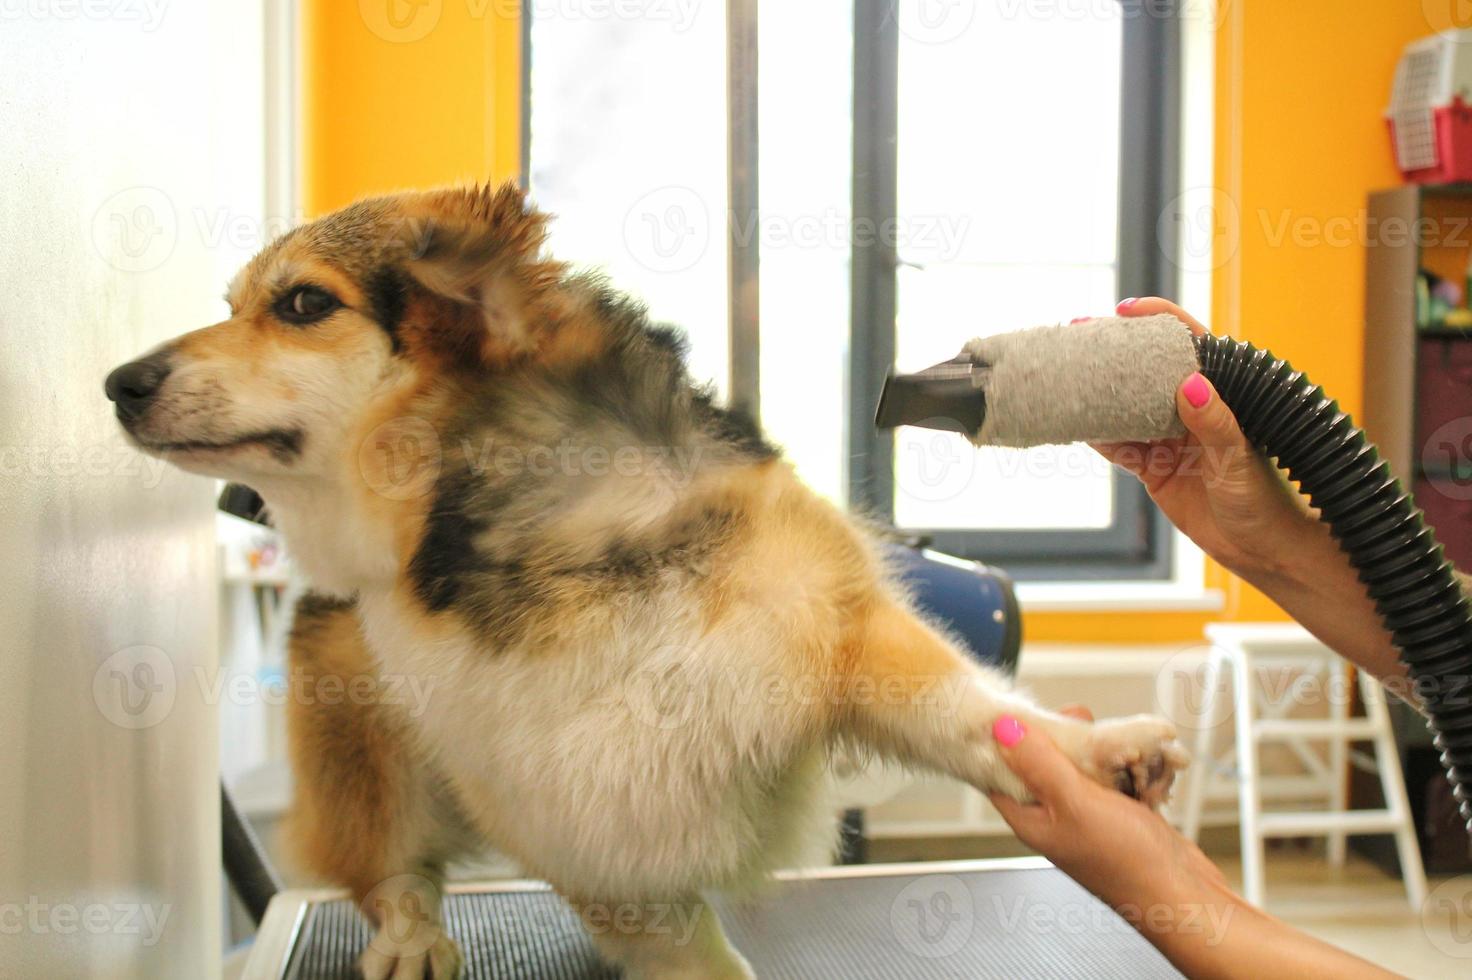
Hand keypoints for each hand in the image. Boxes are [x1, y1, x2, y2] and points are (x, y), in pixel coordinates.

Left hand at [989, 709, 1398, 979]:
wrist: (1184, 896)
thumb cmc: (1128, 863)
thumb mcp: (1075, 802)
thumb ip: (1039, 763)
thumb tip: (1001, 728)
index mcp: (1031, 819)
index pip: (1000, 771)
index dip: (1008, 739)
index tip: (1023, 710)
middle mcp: (1055, 817)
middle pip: (1044, 762)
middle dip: (1064, 738)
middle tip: (1081, 719)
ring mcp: (1088, 816)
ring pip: (1083, 767)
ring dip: (1100, 750)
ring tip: (1118, 742)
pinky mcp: (1119, 814)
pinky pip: (1114, 778)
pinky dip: (1126, 766)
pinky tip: (1139, 763)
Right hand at [1091, 297, 1314, 581]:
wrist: (1265, 552)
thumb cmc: (1268, 501)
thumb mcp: (1240, 460)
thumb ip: (1215, 423)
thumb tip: (1190, 384)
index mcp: (1223, 396)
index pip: (1191, 344)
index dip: (1158, 320)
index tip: (1125, 312)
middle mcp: (1194, 410)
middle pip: (1149, 370)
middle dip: (1116, 352)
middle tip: (1080, 335)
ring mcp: (1171, 438)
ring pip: (1128, 406)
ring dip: (1101, 393)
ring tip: (1069, 375)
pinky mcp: (1154, 468)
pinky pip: (1120, 446)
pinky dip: (1100, 436)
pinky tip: (1079, 424)